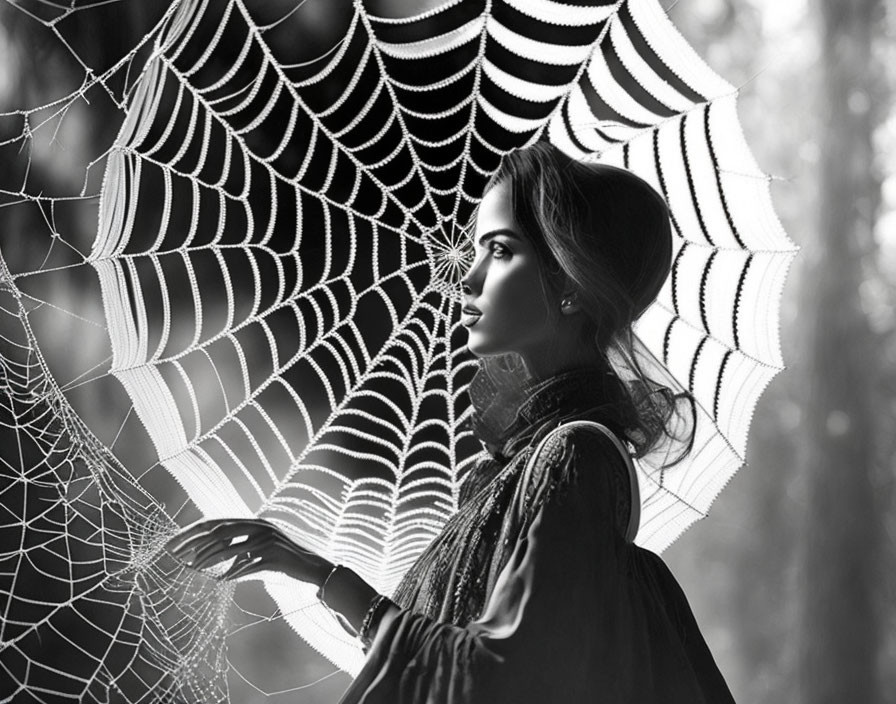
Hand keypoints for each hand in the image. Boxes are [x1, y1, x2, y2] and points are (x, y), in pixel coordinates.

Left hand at [165, 518, 331, 584]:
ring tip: (190, 568)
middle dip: (192, 540)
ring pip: (231, 545)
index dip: (190, 532)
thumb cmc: (283, 566)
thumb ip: (236, 556)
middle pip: (219, 529)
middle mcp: (260, 526)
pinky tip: (222, 580)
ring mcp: (269, 539)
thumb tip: (208, 567)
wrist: (315, 572)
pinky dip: (234, 572)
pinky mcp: (277, 555)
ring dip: (208, 557)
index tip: (170, 544)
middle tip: (171, 553)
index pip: (215, 522)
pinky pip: (249, 563)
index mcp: (253, 522)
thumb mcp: (257, 557)